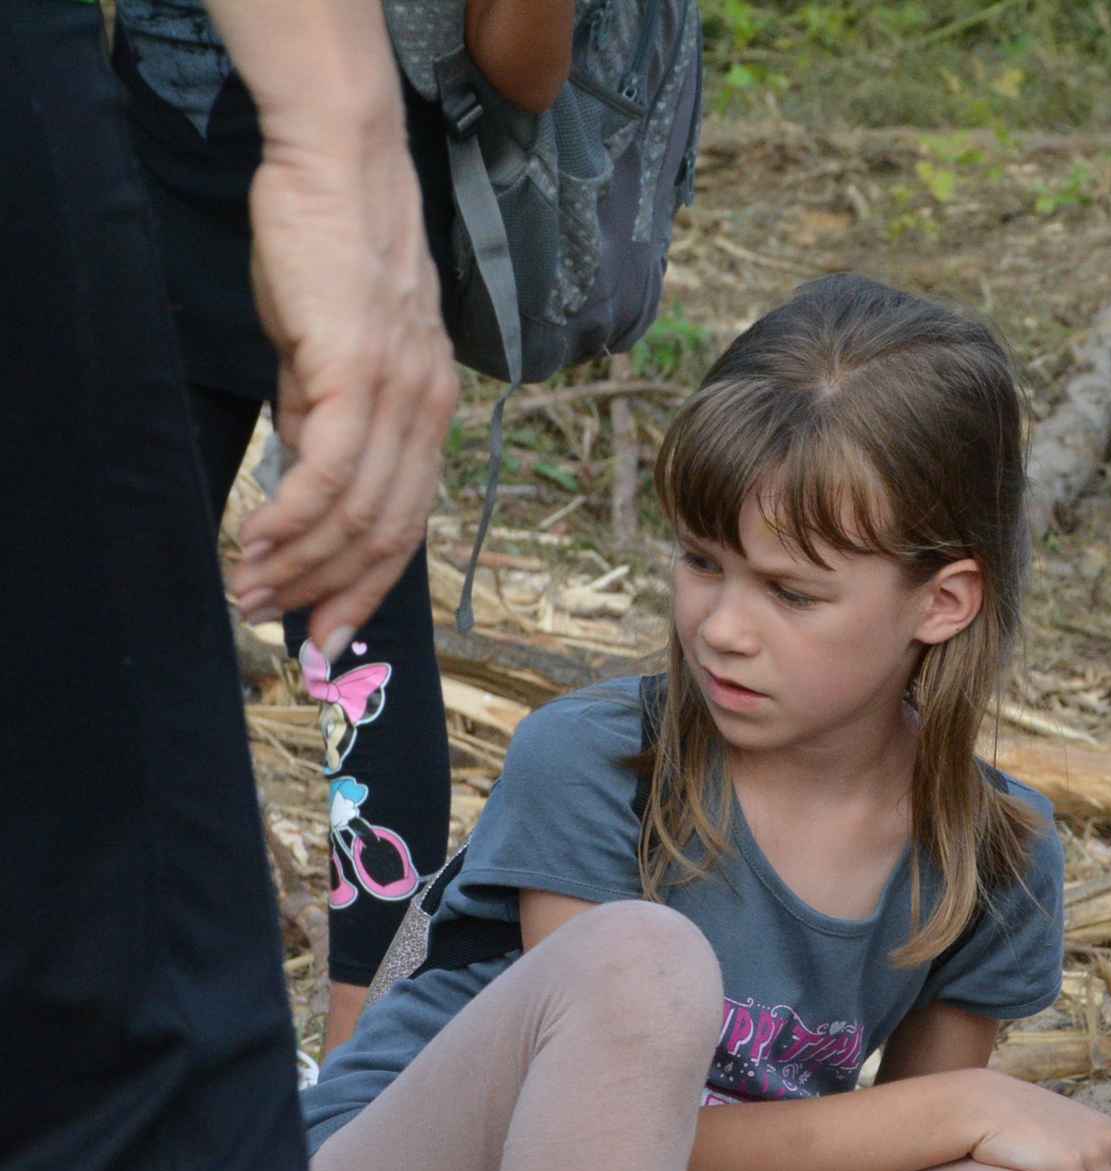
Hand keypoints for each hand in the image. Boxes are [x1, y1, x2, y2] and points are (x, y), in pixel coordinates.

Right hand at [237, 127, 458, 653]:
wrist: (339, 173)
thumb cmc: (329, 253)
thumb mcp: (330, 351)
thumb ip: (322, 414)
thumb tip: (301, 473)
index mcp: (430, 411)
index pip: (407, 520)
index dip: (367, 582)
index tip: (329, 627)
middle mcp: (428, 412)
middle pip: (390, 534)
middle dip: (334, 592)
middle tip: (280, 627)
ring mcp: (401, 395)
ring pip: (359, 512)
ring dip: (302, 563)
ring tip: (250, 592)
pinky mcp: (360, 373)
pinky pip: (330, 471)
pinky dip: (294, 518)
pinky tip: (258, 542)